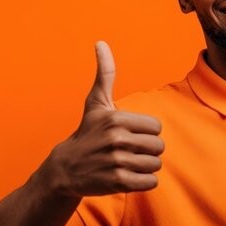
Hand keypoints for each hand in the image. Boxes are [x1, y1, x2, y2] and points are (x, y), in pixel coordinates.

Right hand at [39, 41, 164, 197]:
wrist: (66, 168)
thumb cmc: (87, 132)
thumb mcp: (96, 103)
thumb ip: (105, 73)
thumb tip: (101, 42)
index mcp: (116, 118)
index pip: (156, 127)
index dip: (145, 132)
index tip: (128, 135)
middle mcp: (116, 139)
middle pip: (159, 147)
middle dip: (147, 151)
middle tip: (128, 151)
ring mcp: (117, 162)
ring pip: (155, 165)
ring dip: (145, 167)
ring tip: (126, 164)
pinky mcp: (118, 182)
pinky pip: (150, 182)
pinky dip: (143, 181)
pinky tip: (127, 176)